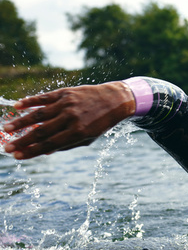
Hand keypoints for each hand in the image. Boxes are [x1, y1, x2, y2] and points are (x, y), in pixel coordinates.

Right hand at [2, 81, 135, 159]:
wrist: (115, 100)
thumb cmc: (101, 123)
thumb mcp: (88, 138)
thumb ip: (66, 144)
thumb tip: (44, 152)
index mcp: (77, 133)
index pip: (50, 144)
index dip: (32, 151)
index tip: (17, 156)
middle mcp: (71, 118)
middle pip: (41, 131)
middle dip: (22, 141)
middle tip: (7, 148)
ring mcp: (67, 104)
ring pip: (39, 114)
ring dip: (21, 122)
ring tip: (7, 129)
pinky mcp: (65, 93)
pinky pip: (44, 98)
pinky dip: (30, 102)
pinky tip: (17, 106)